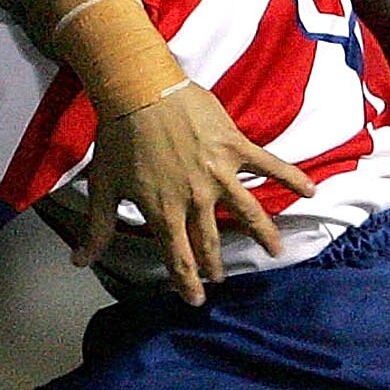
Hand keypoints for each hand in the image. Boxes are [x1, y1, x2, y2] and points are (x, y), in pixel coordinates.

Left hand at [80, 88, 317, 304]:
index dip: (187, 281)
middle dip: (215, 264)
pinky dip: (291, 177)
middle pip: (210, 241)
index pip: (178, 256)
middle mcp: (195, 198)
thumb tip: (79, 261)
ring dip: (263, 233)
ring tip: (275, 251)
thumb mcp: (104, 186)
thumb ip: (97, 228)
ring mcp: (219, 173)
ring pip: (248, 212)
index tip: (196, 299)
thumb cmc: (118, 137)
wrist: (138, 91)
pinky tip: (310, 191)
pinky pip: (269, 165)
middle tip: (221, 278)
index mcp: (164, 211)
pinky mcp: (235, 147)